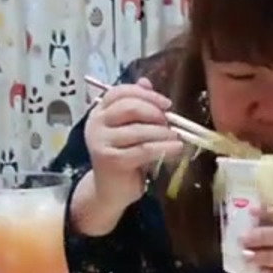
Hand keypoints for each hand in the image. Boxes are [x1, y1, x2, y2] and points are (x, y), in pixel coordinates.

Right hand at [84, 78, 183, 208]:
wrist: (110, 190)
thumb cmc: (123, 157)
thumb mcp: (130, 129)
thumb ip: (136, 106)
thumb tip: (146, 82)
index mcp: (99, 112)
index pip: (120, 92)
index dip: (146, 94)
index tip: (166, 104)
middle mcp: (96, 124)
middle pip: (130, 107)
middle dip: (155, 112)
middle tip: (169, 122)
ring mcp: (101, 142)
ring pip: (139, 130)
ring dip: (163, 132)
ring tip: (176, 138)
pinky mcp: (111, 160)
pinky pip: (143, 150)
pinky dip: (163, 148)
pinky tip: (176, 148)